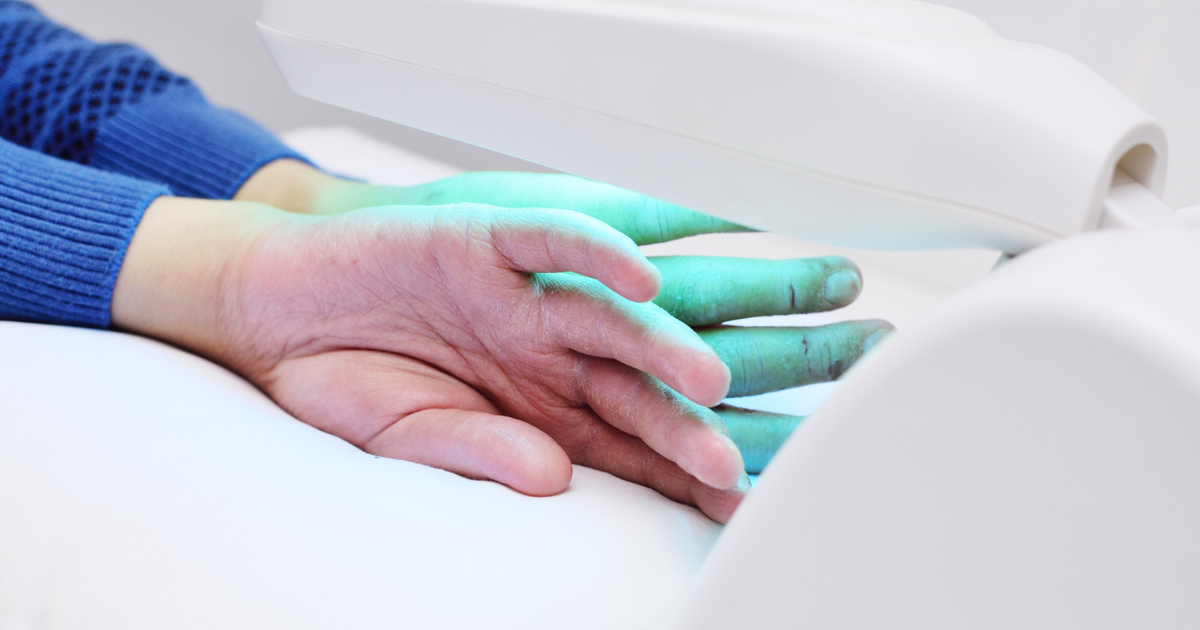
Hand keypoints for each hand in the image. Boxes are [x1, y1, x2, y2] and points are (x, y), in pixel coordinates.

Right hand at [113, 197, 747, 521]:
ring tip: (710, 380)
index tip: (730, 507)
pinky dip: (594, 254)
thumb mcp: (410, 436)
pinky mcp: (486, 238)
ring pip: (611, 318)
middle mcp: (547, 352)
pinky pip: (551, 239)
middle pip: (639, 386)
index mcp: (541, 408)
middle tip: (738, 463)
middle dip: (692, 422)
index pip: (627, 446)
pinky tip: (642, 279)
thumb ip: (482, 453)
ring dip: (662, 345)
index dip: (676, 476)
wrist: (274, 309)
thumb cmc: (343, 379)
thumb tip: (552, 477)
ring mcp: (522, 296)